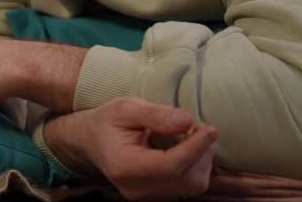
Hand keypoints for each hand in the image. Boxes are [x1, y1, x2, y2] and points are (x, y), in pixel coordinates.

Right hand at [45, 97, 217, 199]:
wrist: (91, 140)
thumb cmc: (107, 121)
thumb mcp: (126, 107)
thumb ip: (156, 114)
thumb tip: (188, 121)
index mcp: (124, 165)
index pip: (171, 165)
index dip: (195, 148)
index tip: (210, 129)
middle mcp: (135, 188)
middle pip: (187, 180)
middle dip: (201, 154)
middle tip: (199, 128)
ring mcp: (145, 196)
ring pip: (191, 187)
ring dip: (201, 162)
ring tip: (192, 137)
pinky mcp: (154, 196)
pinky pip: (186, 188)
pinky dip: (194, 168)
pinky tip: (186, 150)